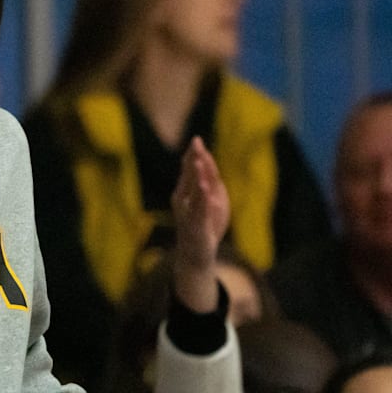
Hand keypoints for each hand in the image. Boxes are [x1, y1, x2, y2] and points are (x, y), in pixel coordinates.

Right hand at [171, 136, 229, 311]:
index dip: (193, 155)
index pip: (190, 169)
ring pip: (193, 189)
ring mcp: (187, 211)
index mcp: (185, 191)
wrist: (196, 255)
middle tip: (196, 143)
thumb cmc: (204, 226)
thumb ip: (212, 185)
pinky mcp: (195, 223)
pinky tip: (204, 186)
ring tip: (198, 159)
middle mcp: (182, 199)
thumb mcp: (212, 203)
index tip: (196, 140)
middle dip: (194, 158)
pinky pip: (199, 207)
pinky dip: (202, 196)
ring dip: (196, 173)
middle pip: (190, 175)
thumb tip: (209, 165)